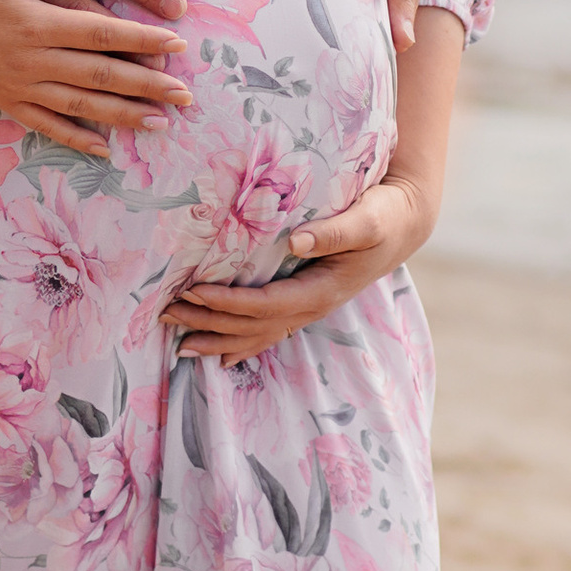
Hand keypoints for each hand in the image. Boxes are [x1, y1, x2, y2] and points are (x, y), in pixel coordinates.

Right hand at [0, 0, 193, 160]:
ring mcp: (16, 86)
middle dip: (147, 86)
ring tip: (161, 122)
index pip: (101, 33)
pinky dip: (76, 137)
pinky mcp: (3, 100)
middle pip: (99, 75)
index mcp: (33, 21)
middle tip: (186, 94)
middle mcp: (29, 60)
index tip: (177, 45)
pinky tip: (103, 147)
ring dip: (123, 116)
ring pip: (80, 105)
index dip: (142, 40)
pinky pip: (45, 124)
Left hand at [164, 171, 438, 360]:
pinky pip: (268, 330)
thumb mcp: (367, 219)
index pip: (266, 304)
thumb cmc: (384, 216)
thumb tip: (294, 240)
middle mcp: (313, 307)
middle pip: (254, 325)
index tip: (193, 292)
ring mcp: (309, 308)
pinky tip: (218, 353)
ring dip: (218, 339)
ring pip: (258, 334)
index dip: (229, 302)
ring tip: (178, 344)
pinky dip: (240, 343)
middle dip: (210, 323)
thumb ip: (334, 231)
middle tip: (166, 314)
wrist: (404, 225)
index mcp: (323, 290)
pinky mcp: (305, 301)